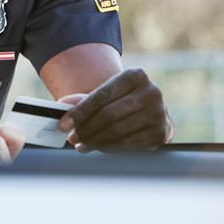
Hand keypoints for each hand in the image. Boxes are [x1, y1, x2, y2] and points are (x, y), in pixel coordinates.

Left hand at [57, 68, 172, 152]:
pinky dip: (110, 148)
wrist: (151, 110)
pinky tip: (98, 148)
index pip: (101, 95)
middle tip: (71, 138)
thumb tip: (63, 104)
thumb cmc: (124, 100)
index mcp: (135, 76)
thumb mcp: (108, 93)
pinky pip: (129, 144)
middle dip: (86, 129)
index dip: (80, 111)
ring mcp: (159, 114)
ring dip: (95, 141)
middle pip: (109, 115)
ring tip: (81, 145)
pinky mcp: (161, 133)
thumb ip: (85, 98)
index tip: (63, 124)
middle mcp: (151, 92)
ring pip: (118, 131)